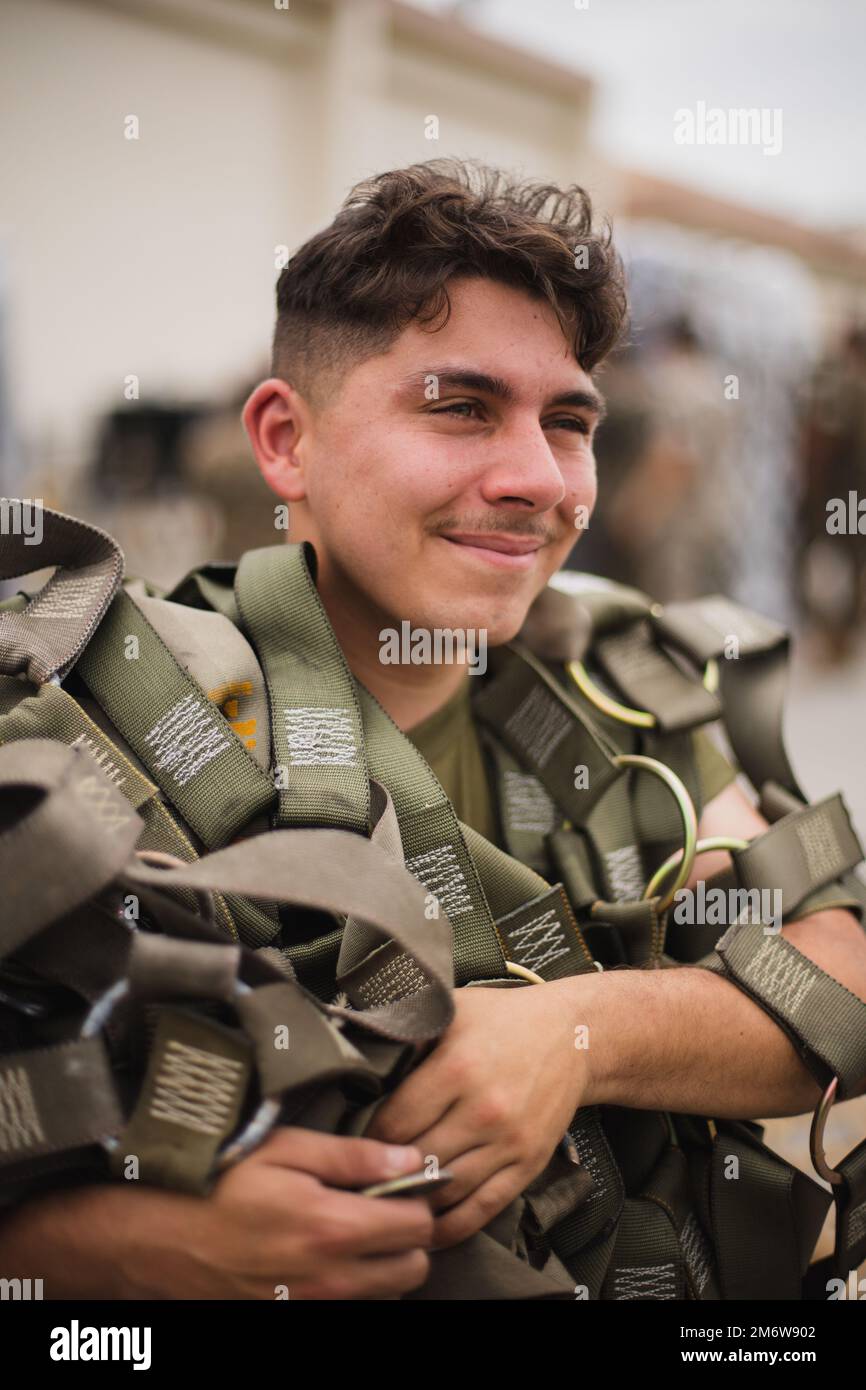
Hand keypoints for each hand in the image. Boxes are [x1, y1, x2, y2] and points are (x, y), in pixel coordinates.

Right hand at [0, 1128, 434, 1300]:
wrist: (159, 1240)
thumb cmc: (219, 1184)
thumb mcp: (283, 1149)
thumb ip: (352, 1156)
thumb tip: (409, 1159)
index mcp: (333, 1228)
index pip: (418, 1226)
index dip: (417, 1200)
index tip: (399, 1183)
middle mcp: (331, 1278)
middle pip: (414, 1269)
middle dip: (408, 1237)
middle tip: (381, 1207)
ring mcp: (313, 1307)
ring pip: (387, 1294)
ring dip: (383, 1264)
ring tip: (351, 1230)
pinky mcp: (295, 1320)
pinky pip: (351, 1308)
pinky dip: (353, 1286)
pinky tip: (327, 1256)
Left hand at [366, 980, 589, 1248]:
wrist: (573, 1036)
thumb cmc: (505, 1020)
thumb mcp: (452, 1010)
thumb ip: (409, 1030)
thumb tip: (361, 1050)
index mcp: (457, 1068)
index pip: (395, 1124)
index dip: (369, 1141)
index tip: (356, 1145)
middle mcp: (483, 1109)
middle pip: (417, 1161)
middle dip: (387, 1174)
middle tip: (365, 1181)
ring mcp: (508, 1141)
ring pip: (446, 1191)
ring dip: (415, 1202)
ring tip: (390, 1204)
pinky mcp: (528, 1163)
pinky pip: (484, 1208)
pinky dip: (453, 1226)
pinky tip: (429, 1230)